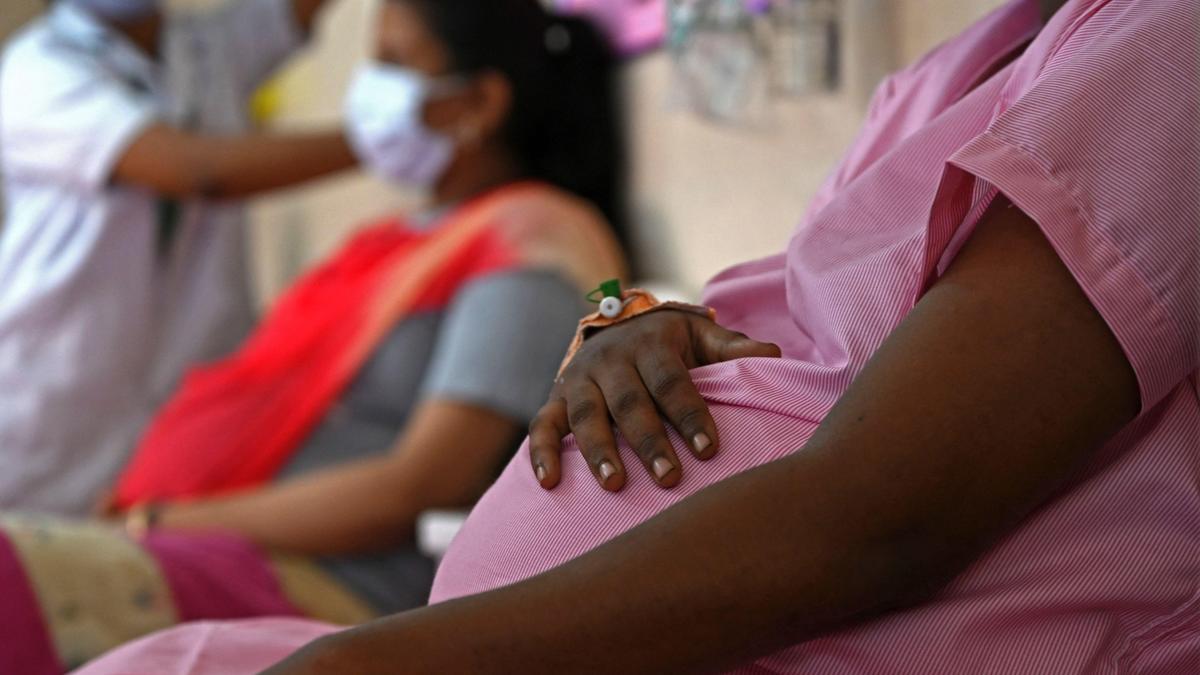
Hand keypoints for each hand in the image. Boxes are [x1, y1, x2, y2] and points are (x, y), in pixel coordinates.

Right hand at [530, 310, 780, 490]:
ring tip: (615, 484)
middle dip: (649, 441)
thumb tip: (774, 356)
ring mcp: (579, 379)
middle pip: (630, 402)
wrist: (617, 326)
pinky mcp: (556, 398)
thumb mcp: (700, 336)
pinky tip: (550, 482)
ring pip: (587, 415)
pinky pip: (543, 424)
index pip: (672, 382)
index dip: (690, 415)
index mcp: (651, 343)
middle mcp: (611, 359)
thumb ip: (733, 349)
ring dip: (599, 450)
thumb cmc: (671, 344)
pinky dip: (541, 452)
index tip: (710, 450)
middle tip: (669, 478)